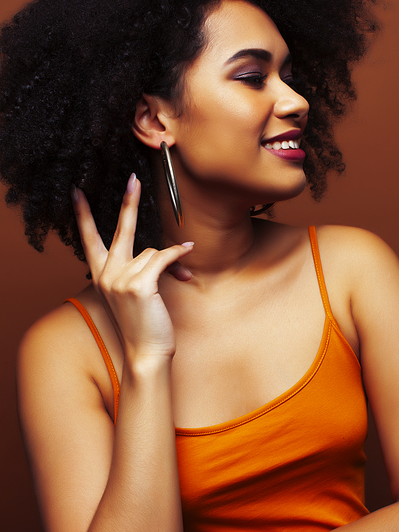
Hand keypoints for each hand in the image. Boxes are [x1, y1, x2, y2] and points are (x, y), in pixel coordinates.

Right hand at [72, 173, 193, 360]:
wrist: (146, 352)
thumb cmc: (144, 323)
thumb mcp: (136, 292)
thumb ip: (143, 269)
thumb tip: (171, 254)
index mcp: (101, 275)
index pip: (88, 239)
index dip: (84, 215)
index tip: (77, 193)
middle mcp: (107, 275)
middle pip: (120, 230)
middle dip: (128, 202)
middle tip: (133, 179)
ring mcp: (121, 279)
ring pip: (152, 252)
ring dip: (169, 263)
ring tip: (180, 279)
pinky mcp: (139, 285)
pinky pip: (164, 258)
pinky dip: (178, 256)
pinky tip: (188, 252)